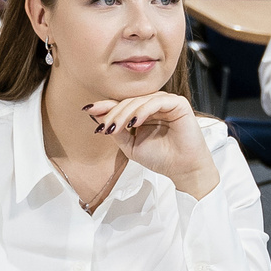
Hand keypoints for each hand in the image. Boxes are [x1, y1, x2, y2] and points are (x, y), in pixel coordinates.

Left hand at [86, 92, 218, 198]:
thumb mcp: (131, 145)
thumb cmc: (161, 158)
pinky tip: (134, 122)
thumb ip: (117, 131)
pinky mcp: (178, 103)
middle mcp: (154, 104)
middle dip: (113, 113)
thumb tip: (98, 117)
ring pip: (140, 100)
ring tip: (115, 127)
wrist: (182, 169)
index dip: (105, 106)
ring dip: (125, 113)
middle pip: (128, 101)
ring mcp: (166, 102)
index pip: (121, 104)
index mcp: (143, 112)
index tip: (88, 109)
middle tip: (104, 126)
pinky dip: (143, 110)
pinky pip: (156, 102)